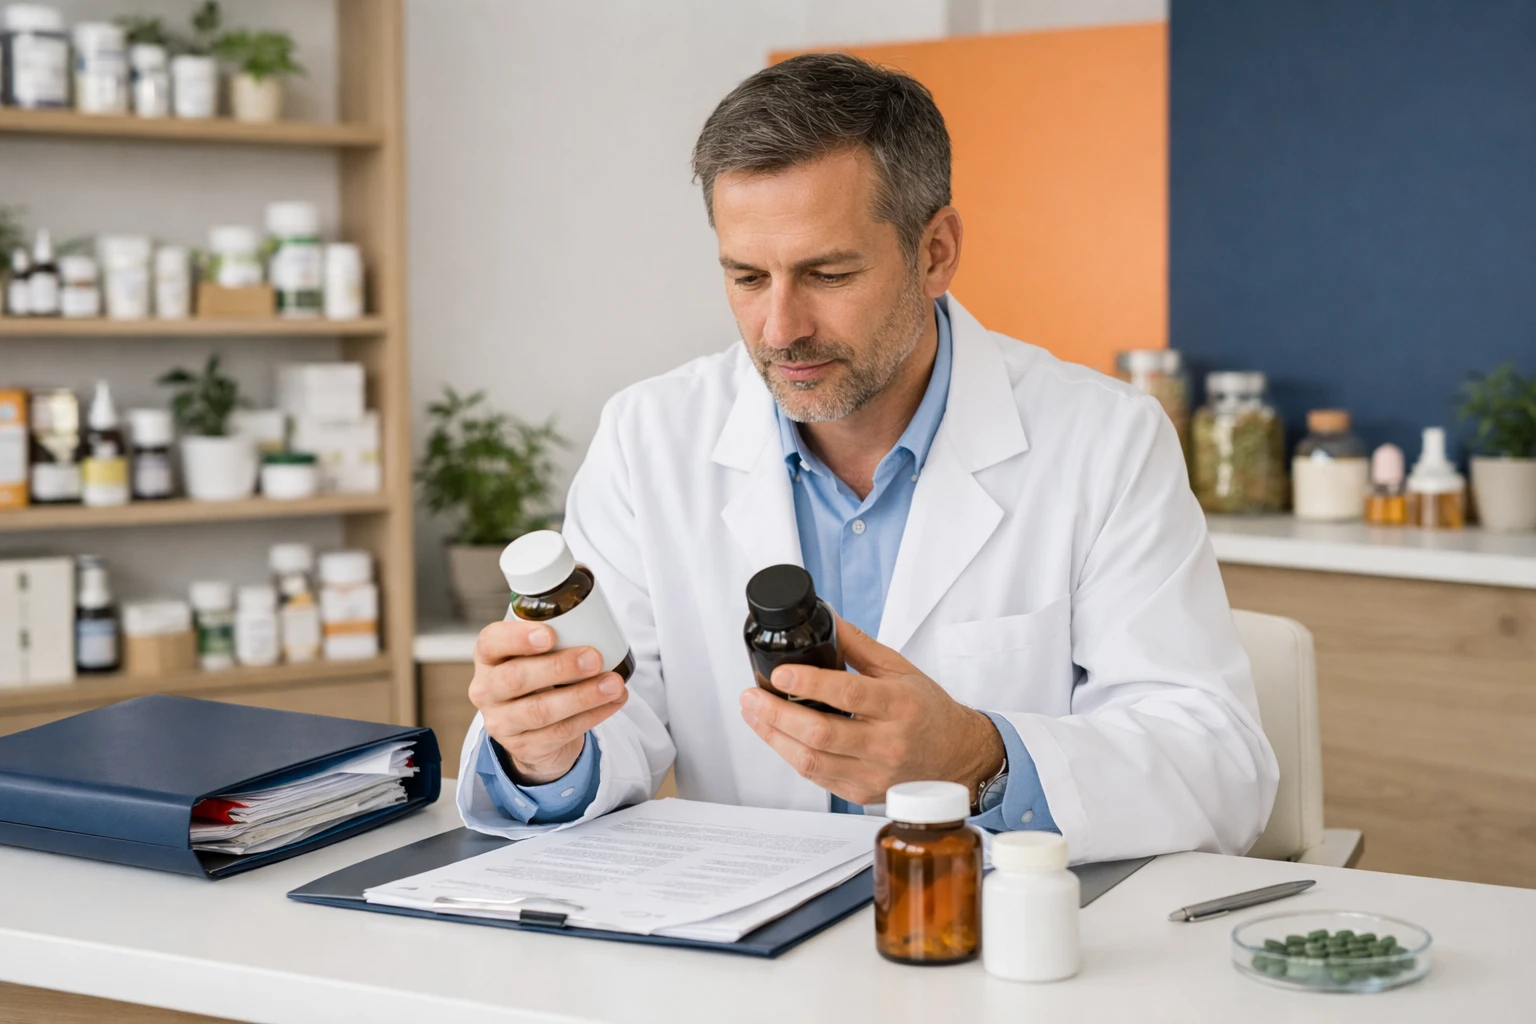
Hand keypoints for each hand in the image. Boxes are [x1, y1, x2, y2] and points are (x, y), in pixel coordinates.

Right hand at [467, 620, 628, 784]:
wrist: (534, 730)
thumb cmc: (539, 679)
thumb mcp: (537, 655)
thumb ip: (556, 639)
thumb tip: (599, 630)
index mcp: (489, 658)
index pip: (491, 642)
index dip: (517, 638)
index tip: (550, 635)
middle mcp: (487, 690)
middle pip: (514, 679)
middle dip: (559, 667)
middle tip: (594, 658)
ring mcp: (502, 723)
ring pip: (539, 711)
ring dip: (582, 696)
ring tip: (613, 684)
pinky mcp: (524, 747)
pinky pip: (560, 733)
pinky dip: (591, 716)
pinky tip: (612, 702)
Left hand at [738, 616, 1004, 805]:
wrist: (956, 757)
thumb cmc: (928, 711)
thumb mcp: (901, 669)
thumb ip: (859, 646)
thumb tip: (825, 620)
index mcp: (899, 706)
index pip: (848, 694)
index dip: (809, 683)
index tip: (780, 673)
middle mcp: (887, 744)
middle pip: (821, 734)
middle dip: (776, 714)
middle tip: (751, 697)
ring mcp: (874, 774)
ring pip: (812, 762)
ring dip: (774, 737)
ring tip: (753, 715)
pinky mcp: (862, 793)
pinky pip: (817, 778)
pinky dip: (791, 755)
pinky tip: (777, 737)